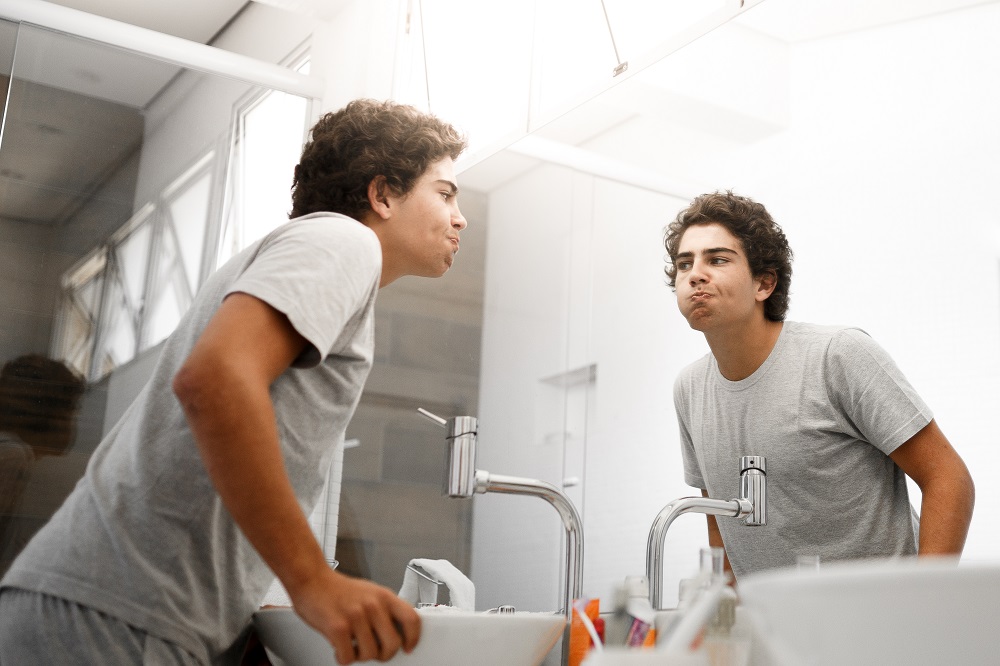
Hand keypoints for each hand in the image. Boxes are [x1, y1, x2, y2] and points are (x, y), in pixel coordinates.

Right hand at [291, 568, 420, 664]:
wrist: (311, 579)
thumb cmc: (338, 589)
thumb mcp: (370, 592)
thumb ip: (384, 609)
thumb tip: (397, 631)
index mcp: (384, 596)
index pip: (412, 619)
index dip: (413, 637)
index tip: (408, 647)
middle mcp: (373, 605)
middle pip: (393, 643)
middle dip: (384, 654)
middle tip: (375, 652)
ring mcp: (356, 616)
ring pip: (370, 654)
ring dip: (360, 655)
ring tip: (353, 646)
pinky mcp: (338, 628)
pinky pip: (348, 657)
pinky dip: (343, 658)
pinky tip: (340, 648)